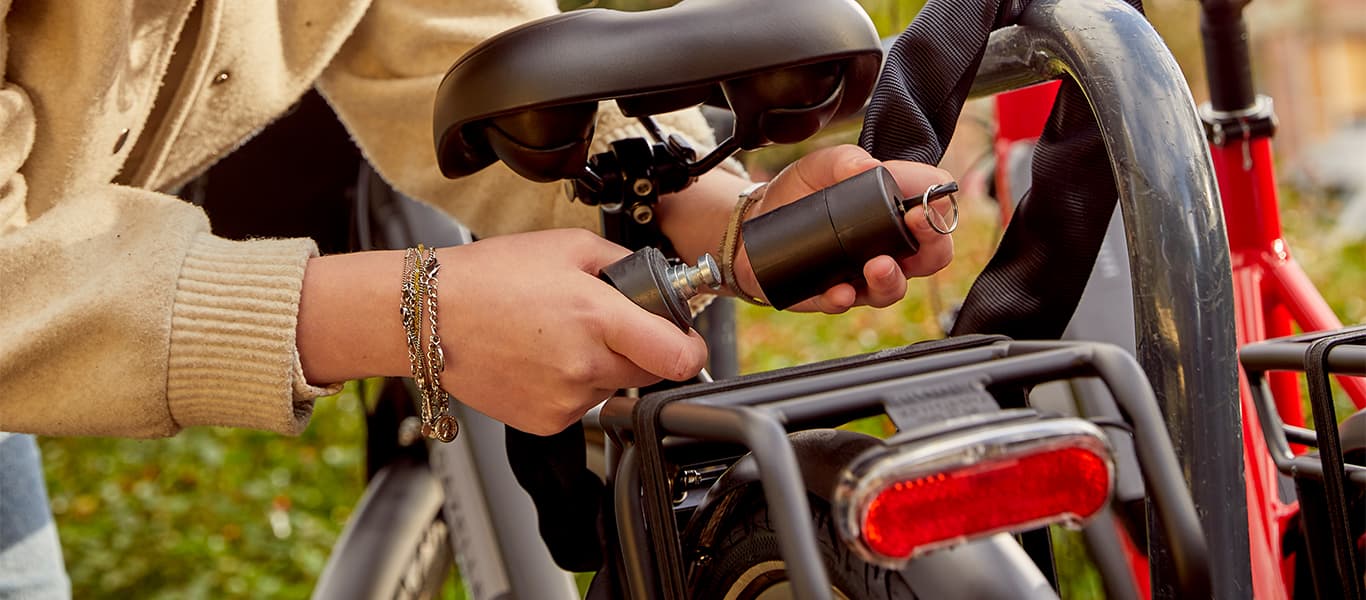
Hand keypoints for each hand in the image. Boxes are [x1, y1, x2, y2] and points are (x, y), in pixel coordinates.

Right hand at [434, 229, 707, 434]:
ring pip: (613, 388)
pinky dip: (571, 385)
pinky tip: (540, 359)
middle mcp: (585, 366)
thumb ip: (624, 264)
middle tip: (604, 324)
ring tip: (557, 337)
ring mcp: (566, 400)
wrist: (430, 317)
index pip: (679, 355)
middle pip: (650, 372)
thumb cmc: (490, 277)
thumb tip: (657, 282)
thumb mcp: (569, 246)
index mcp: (599, 319)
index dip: (690, 345)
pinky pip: (581, 405)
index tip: (684, 338)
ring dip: (601, 367)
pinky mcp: (546, 421)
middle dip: (640, 349)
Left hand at [732, 144, 955, 312]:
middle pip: (932, 256)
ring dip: (892, 279)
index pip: (937, 208)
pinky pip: (847, 303)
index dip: (940, 206)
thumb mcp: (819, 165)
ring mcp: (862, 274)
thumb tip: (866, 168)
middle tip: (915, 228)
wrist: (754, 223)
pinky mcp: (833, 294)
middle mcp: (887, 245)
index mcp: (894, 210)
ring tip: (877, 266)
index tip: (924, 203)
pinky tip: (839, 290)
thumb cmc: (798, 192)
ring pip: (895, 288)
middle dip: (933, 245)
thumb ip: (844, 160)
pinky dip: (845, 298)